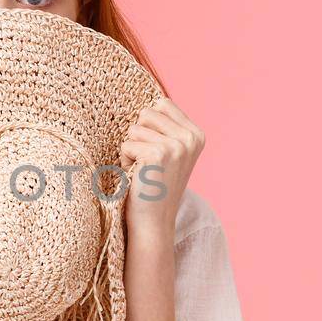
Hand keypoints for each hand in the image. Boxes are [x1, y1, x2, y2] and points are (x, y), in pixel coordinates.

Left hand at [118, 97, 205, 237]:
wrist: (154, 221)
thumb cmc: (154, 185)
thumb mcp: (169, 152)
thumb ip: (165, 127)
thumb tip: (145, 99)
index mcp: (196, 134)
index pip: (161, 104)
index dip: (148, 125)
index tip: (155, 151)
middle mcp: (191, 137)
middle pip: (146, 113)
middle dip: (138, 136)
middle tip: (147, 162)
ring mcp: (177, 145)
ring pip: (134, 128)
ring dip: (131, 149)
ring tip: (143, 170)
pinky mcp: (158, 154)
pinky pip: (127, 144)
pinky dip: (125, 160)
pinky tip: (138, 176)